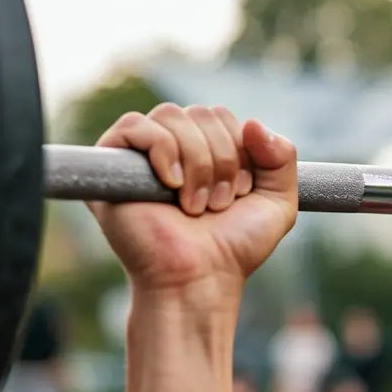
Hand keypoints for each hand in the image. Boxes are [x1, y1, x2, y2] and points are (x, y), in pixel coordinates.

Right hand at [89, 104, 298, 308]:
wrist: (200, 278)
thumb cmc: (234, 246)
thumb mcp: (277, 201)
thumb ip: (281, 156)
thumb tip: (252, 122)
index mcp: (204, 151)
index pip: (221, 116)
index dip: (239, 148)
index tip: (240, 192)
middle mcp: (171, 149)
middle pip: (200, 113)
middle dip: (221, 157)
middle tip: (219, 203)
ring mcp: (139, 157)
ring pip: (172, 116)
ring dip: (197, 161)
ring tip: (196, 205)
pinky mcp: (110, 167)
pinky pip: (135, 125)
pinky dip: (163, 150)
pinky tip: (172, 184)